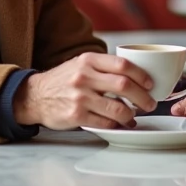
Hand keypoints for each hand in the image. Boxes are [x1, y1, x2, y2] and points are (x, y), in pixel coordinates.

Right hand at [14, 53, 156, 129]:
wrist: (34, 96)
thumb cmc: (63, 80)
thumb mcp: (81, 64)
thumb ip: (104, 66)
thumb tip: (136, 75)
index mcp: (88, 60)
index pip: (123, 65)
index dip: (142, 75)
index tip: (150, 84)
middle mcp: (84, 77)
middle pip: (124, 86)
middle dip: (143, 97)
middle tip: (150, 104)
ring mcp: (80, 97)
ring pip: (118, 108)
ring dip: (132, 115)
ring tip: (134, 117)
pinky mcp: (76, 116)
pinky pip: (105, 122)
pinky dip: (117, 125)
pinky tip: (120, 124)